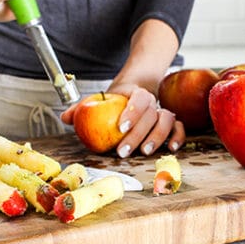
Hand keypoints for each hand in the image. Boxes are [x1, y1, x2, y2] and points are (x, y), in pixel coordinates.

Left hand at [61, 84, 185, 157]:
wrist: (134, 91)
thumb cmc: (113, 101)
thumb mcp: (97, 101)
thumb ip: (81, 108)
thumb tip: (65, 117)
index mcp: (136, 93)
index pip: (139, 98)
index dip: (132, 112)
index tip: (120, 127)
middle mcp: (152, 102)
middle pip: (151, 115)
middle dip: (138, 134)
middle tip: (122, 151)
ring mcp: (162, 112)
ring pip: (167, 121)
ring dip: (158, 137)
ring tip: (144, 152)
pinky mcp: (171, 124)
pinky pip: (179, 129)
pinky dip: (178, 137)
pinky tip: (171, 149)